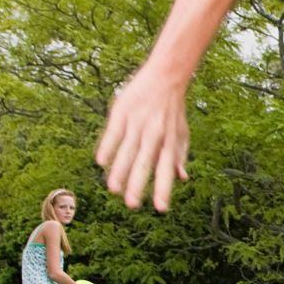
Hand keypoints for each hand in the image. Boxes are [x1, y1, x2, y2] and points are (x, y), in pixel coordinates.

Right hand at [96, 62, 191, 210]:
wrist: (166, 75)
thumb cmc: (173, 109)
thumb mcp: (181, 132)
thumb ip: (180, 155)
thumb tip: (182, 178)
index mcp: (169, 141)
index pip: (166, 169)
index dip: (164, 188)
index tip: (161, 208)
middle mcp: (155, 134)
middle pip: (145, 163)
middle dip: (139, 184)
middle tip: (132, 205)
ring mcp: (138, 123)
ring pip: (128, 151)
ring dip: (120, 170)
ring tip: (113, 189)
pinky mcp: (122, 112)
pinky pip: (114, 132)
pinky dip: (108, 146)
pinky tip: (101, 161)